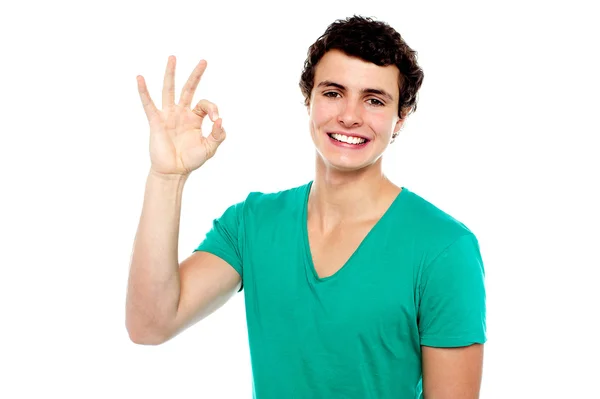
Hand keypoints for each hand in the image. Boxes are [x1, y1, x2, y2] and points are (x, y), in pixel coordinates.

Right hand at [136, 56, 225, 176]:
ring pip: (169, 90)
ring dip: (171, 74)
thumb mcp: (210, 148)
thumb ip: (218, 134)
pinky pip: (148, 104)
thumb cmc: (190, 160)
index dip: (213, 108)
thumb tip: (220, 120)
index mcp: (194, 118)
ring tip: (173, 58)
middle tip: (204, 61)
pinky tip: (140, 78)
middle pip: (188, 89)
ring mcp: (168, 115)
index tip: (215, 120)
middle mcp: (181, 113)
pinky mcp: (156, 121)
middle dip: (196, 75)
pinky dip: (143, 91)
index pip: (205, 104)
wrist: (173, 172)